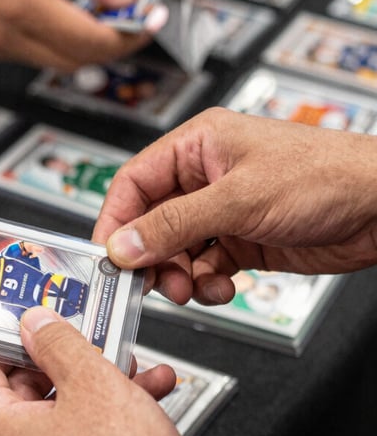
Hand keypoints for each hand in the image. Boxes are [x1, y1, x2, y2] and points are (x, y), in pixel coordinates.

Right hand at [0, 0, 166, 70]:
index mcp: (16, 3)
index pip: (91, 43)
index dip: (129, 37)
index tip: (152, 20)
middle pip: (75, 62)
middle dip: (111, 45)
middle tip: (135, 19)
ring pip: (52, 61)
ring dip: (82, 43)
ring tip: (102, 12)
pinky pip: (28, 52)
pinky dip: (54, 39)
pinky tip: (62, 12)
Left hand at [0, 306, 214, 435]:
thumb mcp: (93, 382)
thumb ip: (57, 342)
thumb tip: (35, 324)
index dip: (8, 337)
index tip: (34, 325)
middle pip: (17, 388)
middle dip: (61, 361)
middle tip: (91, 345)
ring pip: (52, 413)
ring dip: (91, 385)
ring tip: (129, 370)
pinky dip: (100, 416)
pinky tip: (141, 396)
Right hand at [93, 108, 376, 305]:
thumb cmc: (327, 176)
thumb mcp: (238, 200)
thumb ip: (173, 225)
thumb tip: (123, 245)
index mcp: (197, 146)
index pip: (134, 183)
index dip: (116, 220)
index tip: (108, 256)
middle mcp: (205, 178)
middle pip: (151, 223)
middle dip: (151, 257)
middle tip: (153, 283)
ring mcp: (222, 211)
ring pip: (175, 250)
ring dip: (178, 275)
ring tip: (192, 288)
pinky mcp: (240, 241)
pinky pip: (203, 268)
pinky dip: (206, 284)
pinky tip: (223, 287)